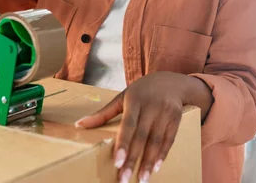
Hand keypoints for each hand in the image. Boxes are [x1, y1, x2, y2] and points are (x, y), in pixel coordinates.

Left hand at [75, 72, 212, 182]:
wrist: (171, 81)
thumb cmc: (141, 91)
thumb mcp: (122, 97)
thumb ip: (103, 113)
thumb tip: (79, 125)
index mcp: (135, 100)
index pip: (128, 124)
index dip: (123, 144)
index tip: (118, 162)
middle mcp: (151, 106)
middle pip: (142, 136)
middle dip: (133, 159)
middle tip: (124, 179)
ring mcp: (165, 112)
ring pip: (156, 141)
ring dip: (149, 162)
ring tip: (141, 179)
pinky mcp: (176, 118)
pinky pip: (169, 139)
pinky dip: (163, 155)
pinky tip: (155, 168)